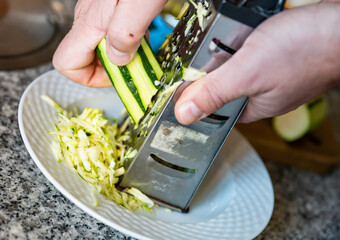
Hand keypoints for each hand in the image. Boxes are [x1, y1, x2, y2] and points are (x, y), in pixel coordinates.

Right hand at [53, 0, 166, 86]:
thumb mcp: (142, 4)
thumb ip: (126, 33)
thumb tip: (116, 60)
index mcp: (91, 22)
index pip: (67, 63)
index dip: (89, 78)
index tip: (116, 77)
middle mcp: (90, 18)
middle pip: (84, 58)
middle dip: (111, 69)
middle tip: (137, 63)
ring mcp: (100, 12)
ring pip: (99, 47)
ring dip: (122, 55)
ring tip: (143, 48)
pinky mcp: (111, 8)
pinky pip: (111, 33)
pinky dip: (127, 41)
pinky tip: (143, 34)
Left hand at [175, 1, 339, 124]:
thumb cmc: (306, 50)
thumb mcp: (247, 73)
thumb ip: (215, 92)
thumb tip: (184, 114)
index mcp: (253, 108)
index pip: (214, 110)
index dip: (197, 96)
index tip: (186, 81)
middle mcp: (262, 95)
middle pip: (223, 86)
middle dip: (215, 67)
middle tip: (217, 51)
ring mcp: (272, 77)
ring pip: (237, 67)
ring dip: (231, 51)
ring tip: (235, 40)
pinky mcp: (279, 58)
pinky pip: (252, 53)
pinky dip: (246, 42)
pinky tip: (248, 33)